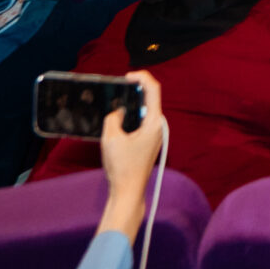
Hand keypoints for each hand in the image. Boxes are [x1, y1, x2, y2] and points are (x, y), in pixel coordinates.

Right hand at [98, 71, 166, 210]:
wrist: (128, 192)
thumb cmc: (122, 167)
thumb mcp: (111, 138)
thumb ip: (113, 118)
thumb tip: (117, 111)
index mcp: (153, 122)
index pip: (153, 90)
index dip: (142, 77)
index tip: (127, 76)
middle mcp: (158, 126)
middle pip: (150, 98)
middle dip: (135, 90)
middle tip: (118, 87)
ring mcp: (155, 134)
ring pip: (145, 110)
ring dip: (132, 103)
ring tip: (116, 99)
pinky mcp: (149, 141)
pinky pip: (141, 121)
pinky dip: (131, 115)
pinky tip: (118, 117)